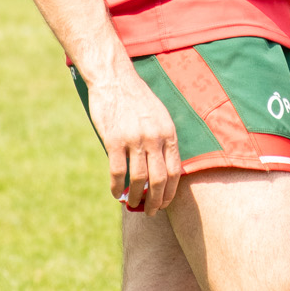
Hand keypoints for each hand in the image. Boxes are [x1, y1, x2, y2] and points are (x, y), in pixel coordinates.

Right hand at [82, 61, 182, 210]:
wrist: (114, 78)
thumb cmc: (136, 98)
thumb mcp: (159, 116)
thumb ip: (163, 140)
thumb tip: (163, 168)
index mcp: (169, 133)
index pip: (176, 171)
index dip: (170, 192)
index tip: (165, 203)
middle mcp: (154, 137)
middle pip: (160, 179)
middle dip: (156, 200)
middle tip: (151, 212)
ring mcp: (134, 139)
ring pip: (139, 178)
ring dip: (136, 197)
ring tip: (132, 204)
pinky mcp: (114, 139)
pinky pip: (117, 171)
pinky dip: (116, 186)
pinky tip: (115, 193)